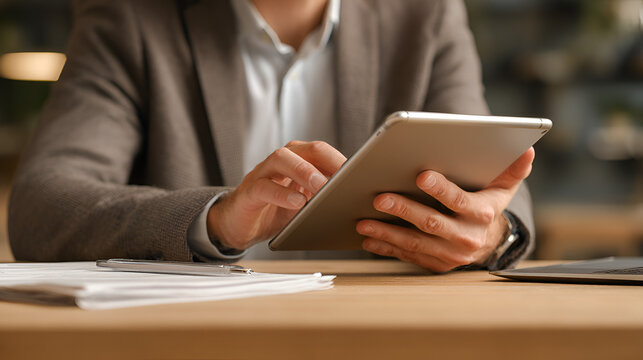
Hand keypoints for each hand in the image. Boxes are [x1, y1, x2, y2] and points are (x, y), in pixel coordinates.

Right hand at [207, 141, 345, 249]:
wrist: (238, 225)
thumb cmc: (275, 212)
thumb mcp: (304, 204)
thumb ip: (322, 197)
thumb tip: (351, 201)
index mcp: (297, 161)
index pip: (322, 152)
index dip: (341, 160)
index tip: (359, 173)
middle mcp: (280, 161)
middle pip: (305, 149)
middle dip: (327, 160)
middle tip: (343, 177)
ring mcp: (262, 174)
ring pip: (281, 159)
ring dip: (304, 170)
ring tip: (321, 186)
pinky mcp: (248, 192)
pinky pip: (264, 187)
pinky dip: (282, 194)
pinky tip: (297, 203)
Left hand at [357, 147, 534, 271]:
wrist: (489, 243)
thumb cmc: (488, 205)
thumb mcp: (503, 187)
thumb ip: (512, 168)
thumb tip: (528, 149)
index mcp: (481, 214)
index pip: (460, 201)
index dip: (441, 189)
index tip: (421, 176)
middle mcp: (466, 238)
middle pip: (431, 224)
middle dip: (404, 210)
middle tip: (379, 198)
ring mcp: (450, 254)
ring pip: (415, 243)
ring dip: (387, 232)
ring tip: (363, 222)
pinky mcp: (435, 264)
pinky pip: (407, 256)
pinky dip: (386, 248)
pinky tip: (368, 238)